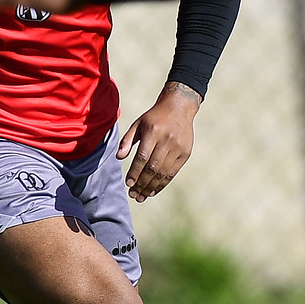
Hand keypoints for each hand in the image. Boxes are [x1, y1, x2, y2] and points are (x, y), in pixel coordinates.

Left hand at [116, 82, 200, 201]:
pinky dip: (162, 183)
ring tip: (141, 196)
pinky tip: (153, 190)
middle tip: (133, 194)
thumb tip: (118, 157)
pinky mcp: (185, 153)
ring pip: (163, 172)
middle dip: (142, 183)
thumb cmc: (154, 117)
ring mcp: (178, 147)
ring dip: (151, 186)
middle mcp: (167, 140)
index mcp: (153, 132)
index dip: (135, 172)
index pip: (143, 157)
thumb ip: (127, 140)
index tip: (128, 183)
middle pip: (153, 167)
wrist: (179, 107)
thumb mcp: (138, 123)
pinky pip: (173, 172)